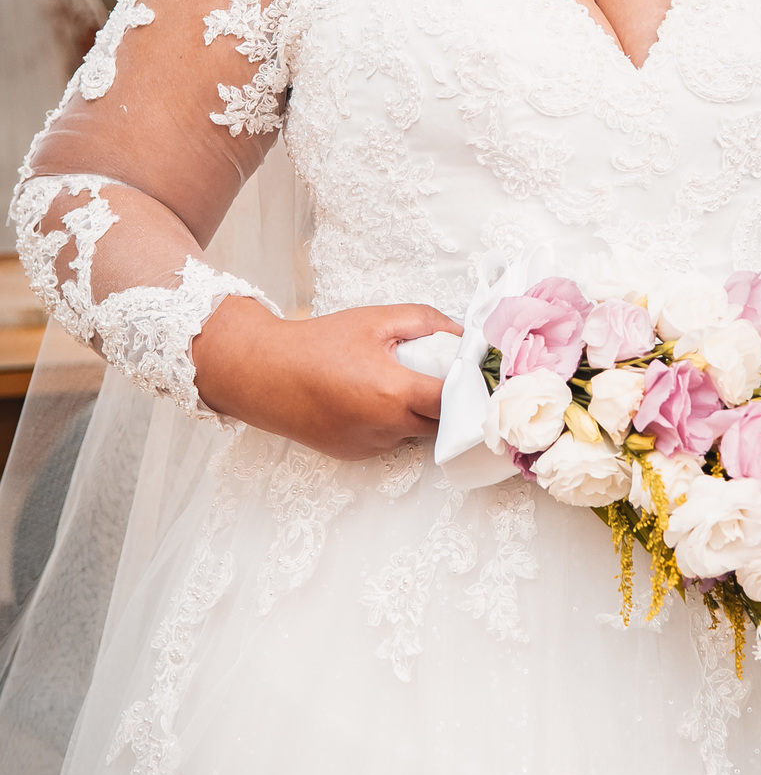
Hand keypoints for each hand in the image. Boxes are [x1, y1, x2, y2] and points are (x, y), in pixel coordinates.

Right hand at [193, 295, 462, 461]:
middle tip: (445, 375)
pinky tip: (372, 399)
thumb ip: (426, 323)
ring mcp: (369, 446)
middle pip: (441, 423)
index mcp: (394, 392)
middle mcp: (386, 427)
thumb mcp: (375, 320)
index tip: (483, 377)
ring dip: (418, 413)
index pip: (455, 402)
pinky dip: (392, 423)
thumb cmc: (318, 343)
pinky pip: (389, 440)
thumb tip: (462, 334)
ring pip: (415, 433)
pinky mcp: (353, 455)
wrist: (263, 373)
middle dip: (447, 402)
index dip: (473, 389)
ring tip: (400, 382)